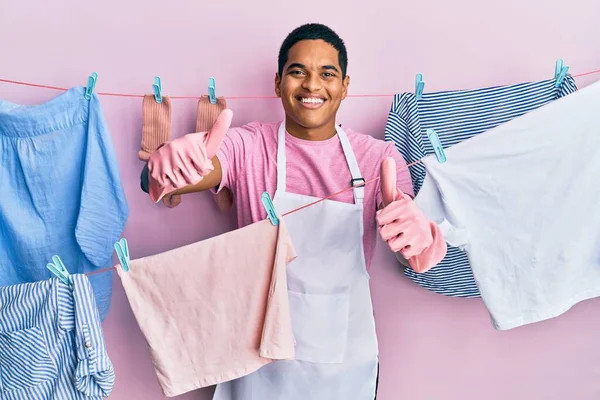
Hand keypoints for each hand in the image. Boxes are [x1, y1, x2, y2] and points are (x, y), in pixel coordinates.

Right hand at [147, 109, 232, 202]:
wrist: (161, 158)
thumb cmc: (189, 152)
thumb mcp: (204, 141)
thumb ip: (218, 131)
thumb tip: (229, 112)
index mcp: (190, 142)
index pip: (204, 168)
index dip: (203, 170)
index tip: (197, 161)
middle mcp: (176, 147)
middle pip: (194, 178)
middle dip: (193, 176)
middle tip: (186, 167)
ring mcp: (165, 158)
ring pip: (183, 183)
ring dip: (182, 181)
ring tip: (178, 170)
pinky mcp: (155, 169)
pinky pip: (171, 185)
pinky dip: (171, 183)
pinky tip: (169, 173)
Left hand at [376, 157, 446, 271]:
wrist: (425, 232)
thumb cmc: (404, 215)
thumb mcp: (395, 198)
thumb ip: (388, 180)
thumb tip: (387, 159)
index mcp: (404, 205)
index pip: (379, 219)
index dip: (382, 221)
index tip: (391, 218)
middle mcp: (412, 217)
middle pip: (383, 233)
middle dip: (387, 233)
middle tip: (396, 229)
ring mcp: (417, 231)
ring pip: (391, 244)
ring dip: (395, 242)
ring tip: (402, 236)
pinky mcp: (420, 245)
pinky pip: (402, 252)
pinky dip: (404, 250)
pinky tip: (410, 243)